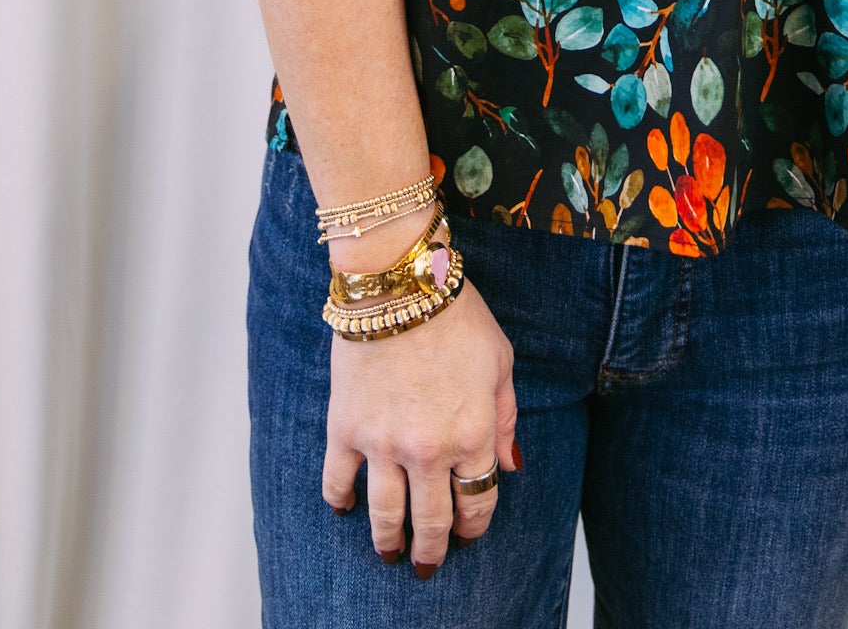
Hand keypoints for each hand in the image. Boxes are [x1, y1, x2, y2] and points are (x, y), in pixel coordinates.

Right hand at [322, 270, 519, 576]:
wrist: (400, 283)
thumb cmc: (456, 316)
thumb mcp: (501, 361)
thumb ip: (506, 417)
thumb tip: (510, 465)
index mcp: (473, 434)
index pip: (477, 501)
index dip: (474, 525)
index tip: (468, 532)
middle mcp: (429, 449)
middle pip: (432, 521)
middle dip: (432, 551)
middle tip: (427, 565)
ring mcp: (383, 444)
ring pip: (385, 515)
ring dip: (388, 542)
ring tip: (389, 553)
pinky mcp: (345, 429)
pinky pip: (337, 482)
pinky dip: (340, 502)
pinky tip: (346, 508)